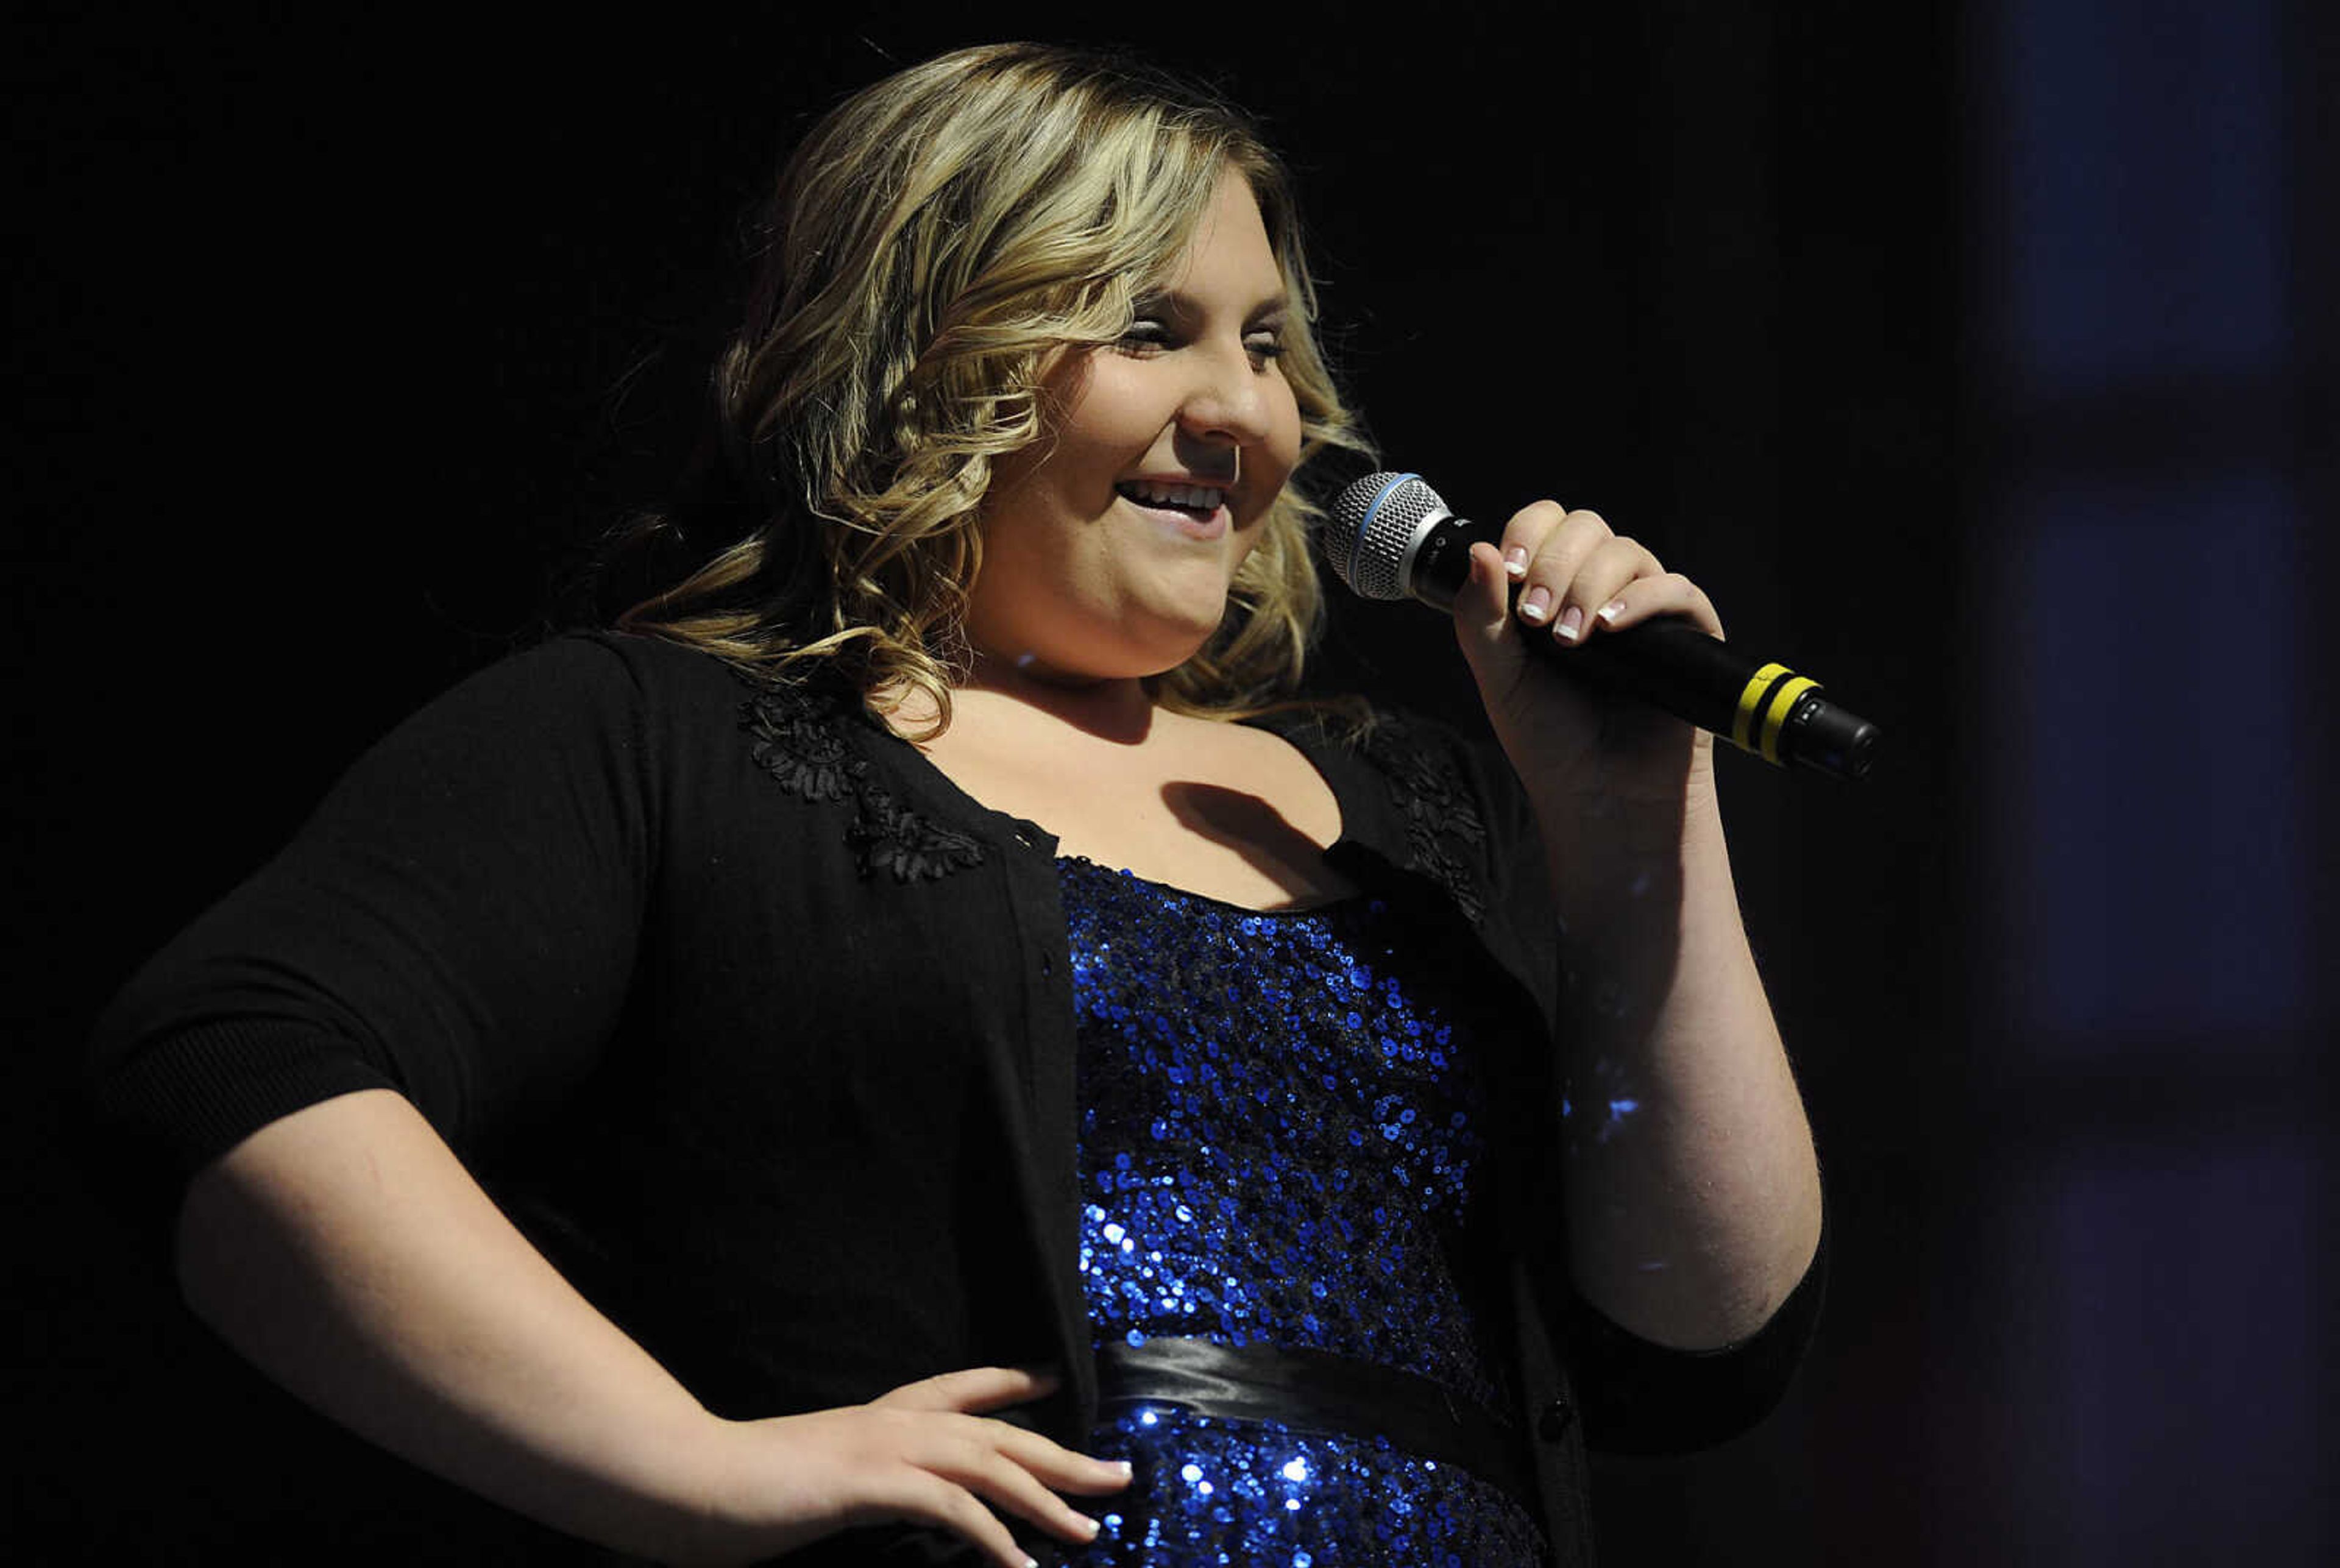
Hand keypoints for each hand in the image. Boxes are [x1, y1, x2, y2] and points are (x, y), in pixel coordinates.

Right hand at [673, 1366, 1128, 1566]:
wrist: (690, 1477)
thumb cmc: (742, 1485)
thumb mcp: (815, 1475)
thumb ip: (858, 1479)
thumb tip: (881, 1493)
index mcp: (878, 1415)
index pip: (957, 1388)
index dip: (1008, 1384)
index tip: (1051, 1380)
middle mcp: (893, 1422)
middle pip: (999, 1432)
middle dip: (1063, 1454)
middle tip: (1118, 1474)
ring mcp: (885, 1448)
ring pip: (991, 1466)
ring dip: (1047, 1500)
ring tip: (1092, 1530)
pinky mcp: (873, 1482)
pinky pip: (954, 1507)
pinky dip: (997, 1537)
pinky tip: (1025, 1566)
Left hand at [1451, 502, 1724, 816]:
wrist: (1600, 795)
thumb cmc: (1550, 740)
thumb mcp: (1499, 678)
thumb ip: (1480, 618)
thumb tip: (1479, 550)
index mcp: (1553, 587)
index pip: (1545, 525)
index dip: (1528, 533)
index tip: (1510, 573)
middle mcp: (1599, 588)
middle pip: (1585, 528)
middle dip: (1554, 564)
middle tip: (1536, 620)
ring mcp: (1645, 607)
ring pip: (1626, 552)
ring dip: (1589, 586)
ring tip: (1570, 640)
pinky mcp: (1688, 632)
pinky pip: (1675, 588)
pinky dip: (1642, 600)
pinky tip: (1611, 627)